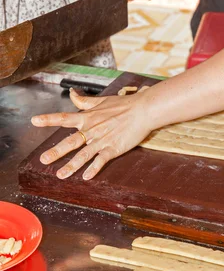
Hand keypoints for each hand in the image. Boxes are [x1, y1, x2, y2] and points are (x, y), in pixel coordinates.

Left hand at [31, 89, 153, 180]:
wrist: (142, 110)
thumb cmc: (124, 105)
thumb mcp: (101, 101)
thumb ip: (84, 101)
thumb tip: (72, 93)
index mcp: (88, 117)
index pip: (64, 118)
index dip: (48, 119)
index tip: (34, 121)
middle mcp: (92, 130)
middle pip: (70, 142)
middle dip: (56, 152)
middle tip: (43, 160)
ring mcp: (102, 140)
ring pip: (83, 155)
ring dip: (71, 166)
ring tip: (60, 175)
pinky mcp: (114, 148)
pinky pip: (101, 160)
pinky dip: (94, 169)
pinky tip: (86, 177)